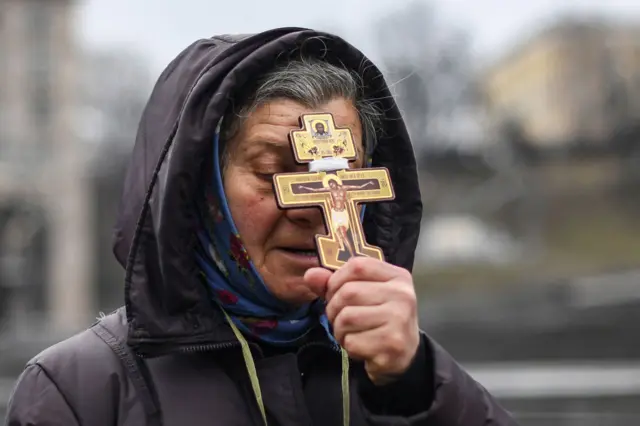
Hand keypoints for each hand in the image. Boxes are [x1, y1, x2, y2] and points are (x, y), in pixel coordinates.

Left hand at [304, 257, 419, 384]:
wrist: (405, 356)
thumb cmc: (379, 320)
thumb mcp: (363, 295)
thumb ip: (335, 283)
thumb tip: (310, 275)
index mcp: (397, 277)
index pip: (357, 265)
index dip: (337, 279)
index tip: (336, 293)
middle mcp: (402, 295)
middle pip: (348, 292)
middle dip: (334, 309)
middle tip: (342, 320)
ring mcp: (399, 319)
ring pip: (347, 318)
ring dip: (340, 330)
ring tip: (351, 333)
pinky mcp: (392, 344)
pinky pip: (352, 341)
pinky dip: (349, 346)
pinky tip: (361, 347)